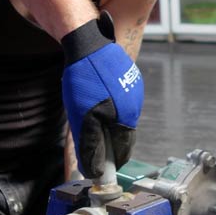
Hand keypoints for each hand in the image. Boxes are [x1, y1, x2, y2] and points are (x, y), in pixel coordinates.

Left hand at [60, 12, 142, 178]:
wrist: (88, 43)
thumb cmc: (83, 80)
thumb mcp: (81, 118)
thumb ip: (90, 146)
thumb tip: (95, 170)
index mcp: (125, 117)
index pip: (123, 150)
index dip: (112, 162)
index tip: (100, 169)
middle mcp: (134, 105)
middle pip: (124, 135)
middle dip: (110, 143)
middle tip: (93, 145)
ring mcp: (133, 90)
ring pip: (122, 117)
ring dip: (109, 123)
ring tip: (91, 116)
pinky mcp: (129, 78)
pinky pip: (121, 100)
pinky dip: (111, 106)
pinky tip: (96, 99)